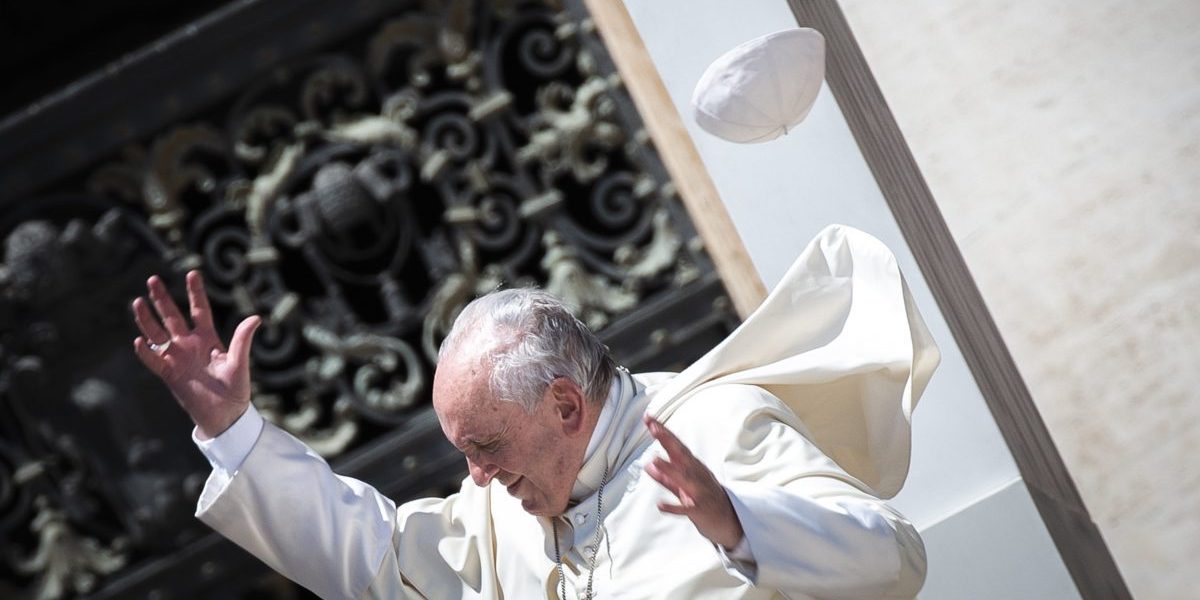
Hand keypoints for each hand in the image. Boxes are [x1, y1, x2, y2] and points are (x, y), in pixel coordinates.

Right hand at [131, 270, 260, 438]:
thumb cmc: (235, 389)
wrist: (225, 414)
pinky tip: (138, 340)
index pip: (199, 310)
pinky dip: (145, 353)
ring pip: (157, 334)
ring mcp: (177, 358)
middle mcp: (189, 345)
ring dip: (147, 320)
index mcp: (208, 339)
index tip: (192, 273)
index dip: (195, 293)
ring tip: (137, 302)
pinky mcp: (169, 375)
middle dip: (162, 299)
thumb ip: (242, 340)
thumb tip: (256, 317)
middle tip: (152, 279)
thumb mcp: (239, 362)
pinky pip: (154, 361)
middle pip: (172, 317)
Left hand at [643, 415, 744, 548]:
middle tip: (654, 428)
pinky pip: (686, 509)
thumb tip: (648, 465)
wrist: (731, 521)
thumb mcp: (685, 486)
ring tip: (654, 459)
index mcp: (693, 467)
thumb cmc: (706, 499)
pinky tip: (660, 505)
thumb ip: (666, 477)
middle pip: (681, 455)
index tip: (649, 419)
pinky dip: (673, 507)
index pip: (676, 445)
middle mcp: (696, 475)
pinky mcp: (699, 510)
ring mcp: (699, 492)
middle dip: (668, 441)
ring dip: (669, 469)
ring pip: (684, 478)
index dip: (663, 432)